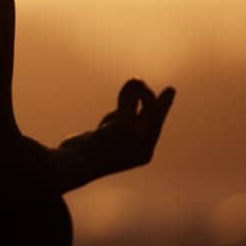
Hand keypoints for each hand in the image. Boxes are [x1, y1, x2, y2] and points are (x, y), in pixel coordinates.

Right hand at [59, 79, 175, 180]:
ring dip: (132, 104)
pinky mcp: (103, 141)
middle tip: (172, 89)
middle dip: (158, 103)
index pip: (154, 118)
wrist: (73, 165)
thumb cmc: (102, 147)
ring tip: (134, 92)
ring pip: (131, 118)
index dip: (150, 98)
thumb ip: (130, 101)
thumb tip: (136, 80)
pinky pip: (115, 123)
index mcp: (145, 150)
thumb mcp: (122, 124)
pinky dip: (114, 115)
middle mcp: (135, 150)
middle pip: (150, 120)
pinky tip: (109, 120)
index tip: (138, 82)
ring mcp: (118, 145)